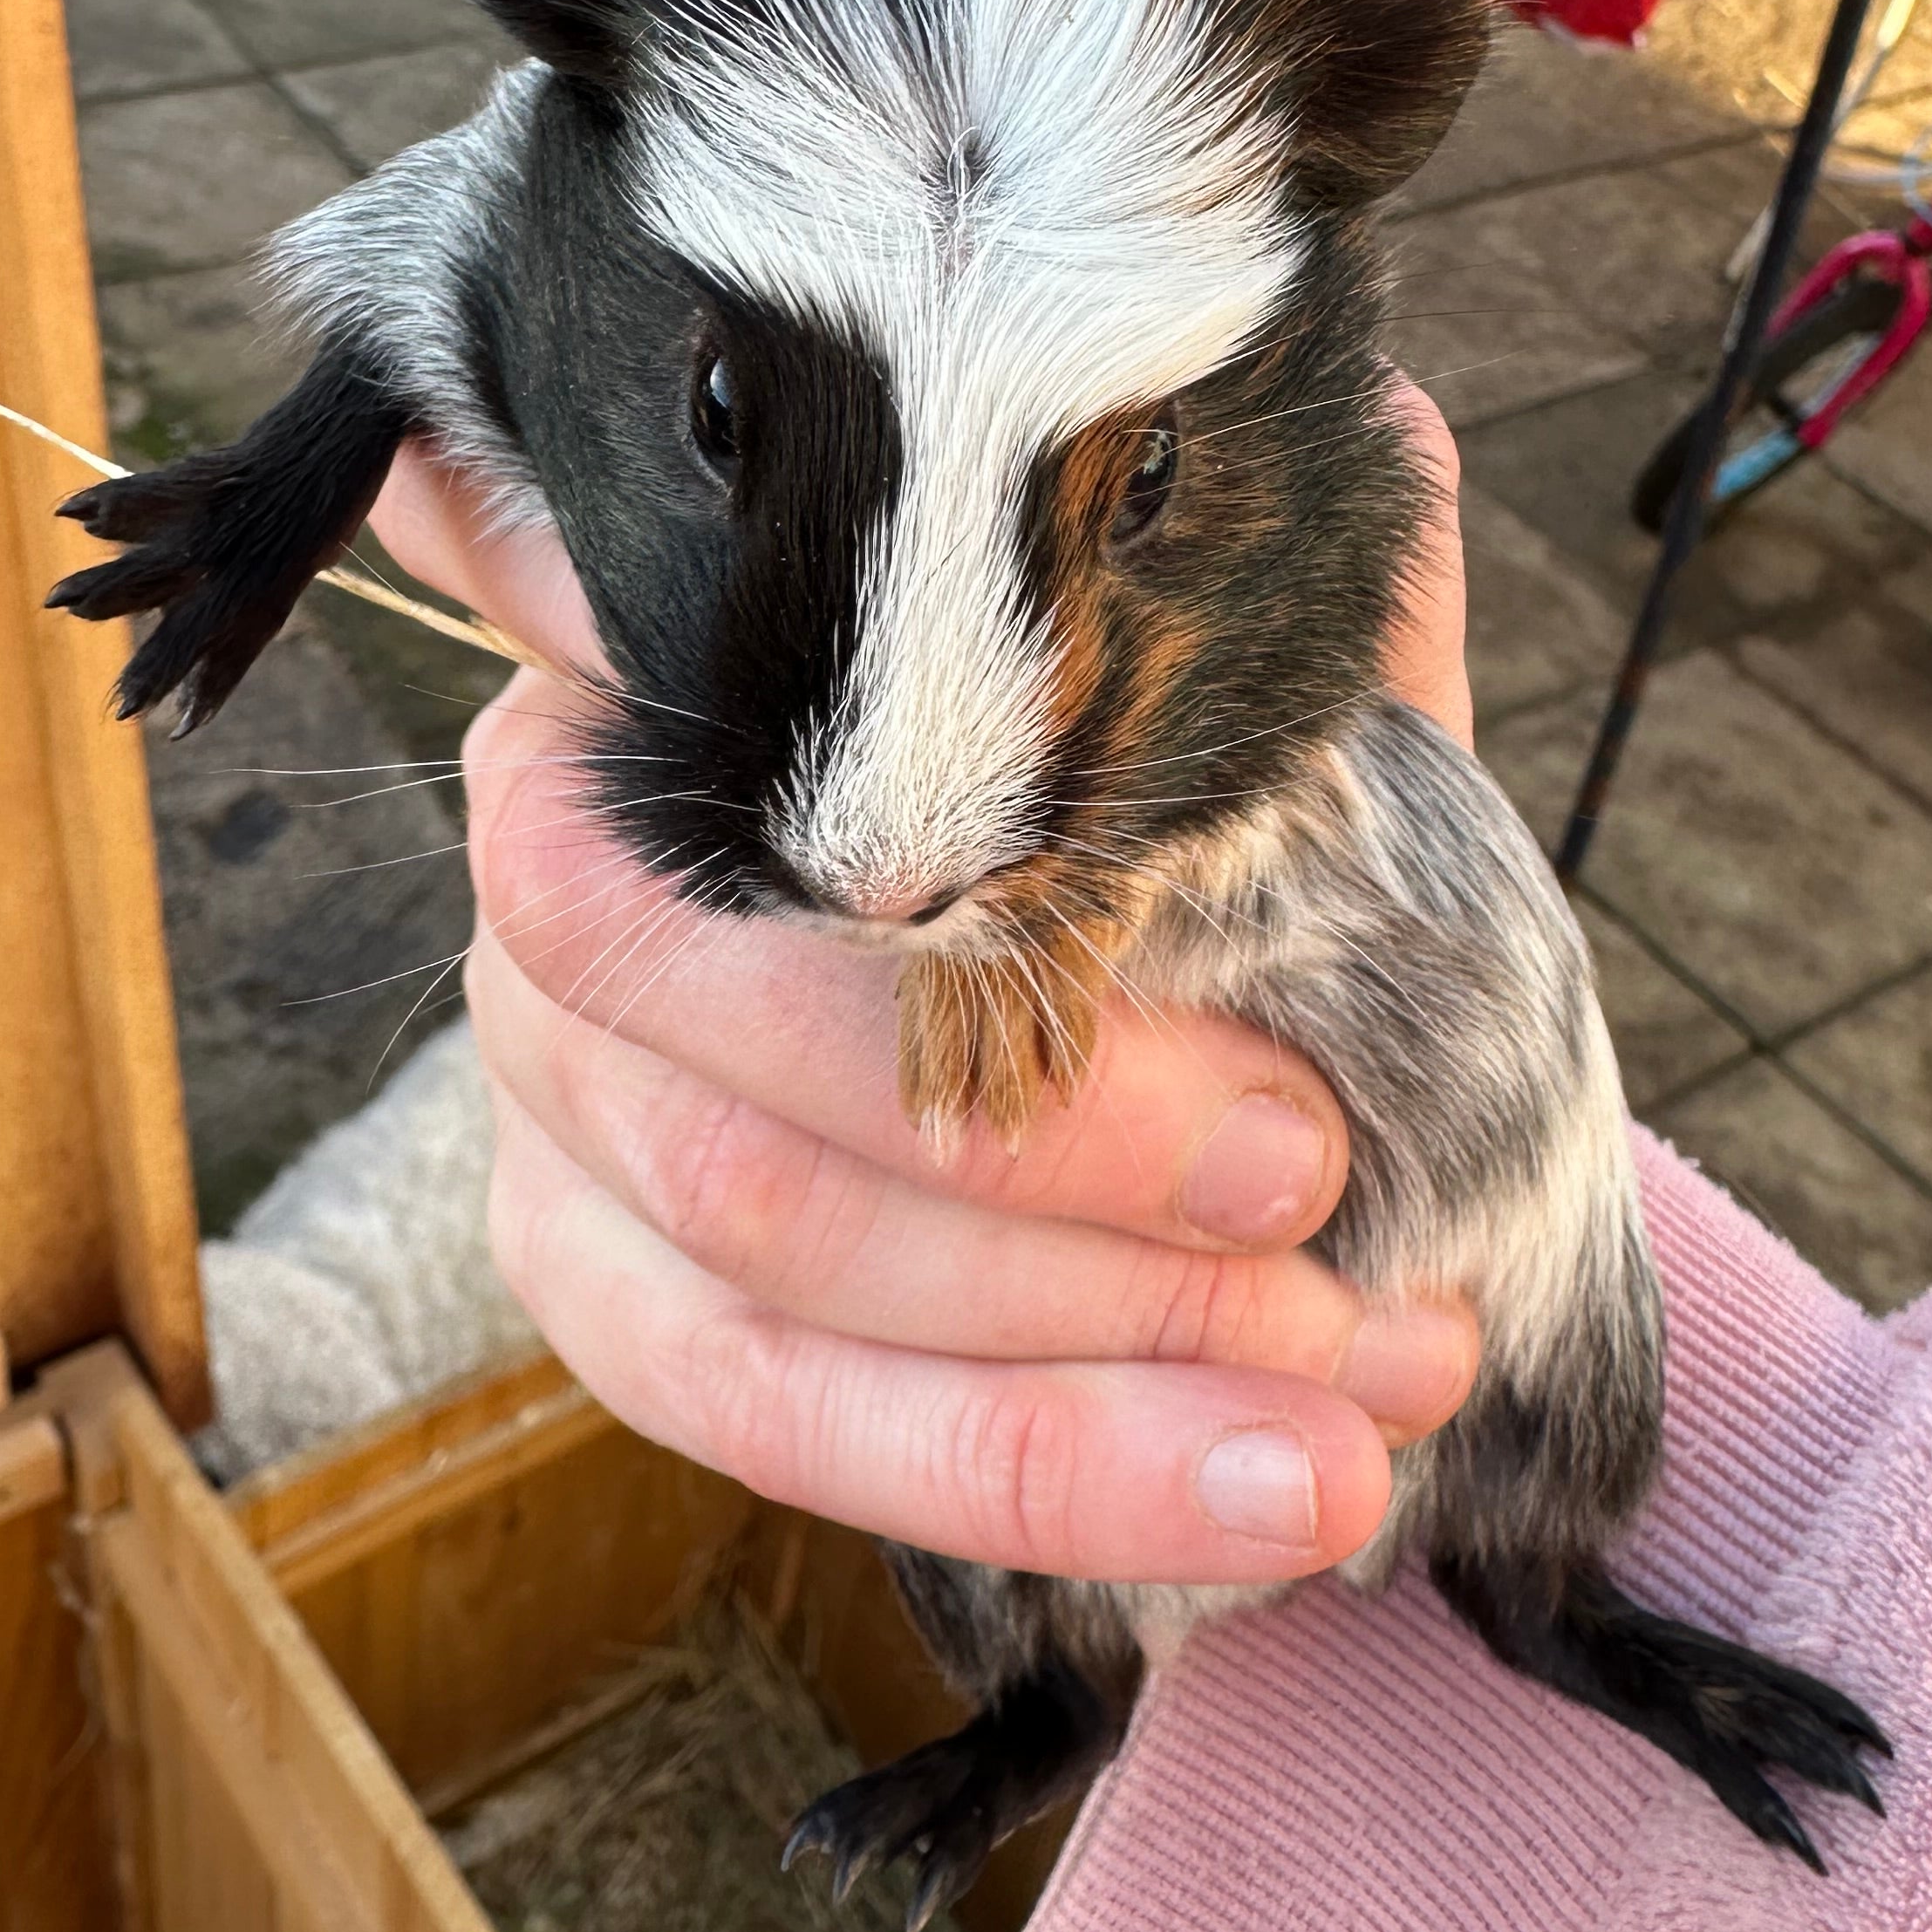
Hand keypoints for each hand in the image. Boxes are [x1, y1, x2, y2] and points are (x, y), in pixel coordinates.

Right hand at [370, 374, 1477, 1584]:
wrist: (1176, 1085)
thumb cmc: (1182, 863)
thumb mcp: (1250, 715)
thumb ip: (1285, 599)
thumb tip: (1382, 428)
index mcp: (681, 664)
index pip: (663, 692)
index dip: (799, 764)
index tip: (1075, 886)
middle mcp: (562, 866)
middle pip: (715, 1001)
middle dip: (1041, 1135)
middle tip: (1318, 1180)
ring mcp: (549, 1098)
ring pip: (756, 1238)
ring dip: (1080, 1346)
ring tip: (1362, 1386)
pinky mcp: (598, 1297)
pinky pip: (769, 1422)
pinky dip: (1029, 1477)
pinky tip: (1267, 1503)